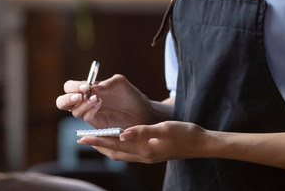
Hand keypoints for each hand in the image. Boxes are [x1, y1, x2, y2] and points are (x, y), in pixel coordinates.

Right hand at [55, 74, 157, 128]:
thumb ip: (107, 83)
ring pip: (74, 111)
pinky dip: (90, 111)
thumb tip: (91, 88)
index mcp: (88, 90)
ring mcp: (90, 114)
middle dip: (67, 99)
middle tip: (80, 96)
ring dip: (82, 104)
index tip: (85, 86)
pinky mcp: (96, 125)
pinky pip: (86, 118)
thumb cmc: (131, 96)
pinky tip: (99, 104)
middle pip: (63, 102)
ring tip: (97, 99)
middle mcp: (85, 102)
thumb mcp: (121, 83)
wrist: (143, 114)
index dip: (73, 86)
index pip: (70, 87)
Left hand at [78, 121, 206, 163]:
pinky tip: (117, 137)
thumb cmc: (185, 134)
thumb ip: (143, 131)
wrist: (201, 144)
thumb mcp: (165, 129)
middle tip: (82, 138)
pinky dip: (118, 145)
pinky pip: (129, 151)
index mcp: (145, 150)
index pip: (115, 146)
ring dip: (107, 146)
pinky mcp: (152, 152)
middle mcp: (144, 156)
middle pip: (114, 152)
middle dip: (98, 145)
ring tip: (94, 138)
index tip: (82, 137)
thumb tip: (122, 133)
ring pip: (121, 153)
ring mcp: (148, 155)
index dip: (98, 141)